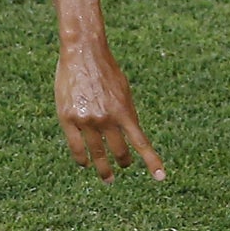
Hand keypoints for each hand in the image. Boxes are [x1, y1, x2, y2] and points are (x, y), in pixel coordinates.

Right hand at [54, 41, 165, 181]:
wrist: (83, 52)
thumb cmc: (106, 70)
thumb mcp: (124, 91)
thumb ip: (126, 113)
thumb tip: (129, 134)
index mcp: (125, 111)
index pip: (141, 143)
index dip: (151, 161)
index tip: (160, 178)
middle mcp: (107, 118)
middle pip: (119, 151)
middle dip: (122, 163)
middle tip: (122, 168)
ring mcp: (87, 120)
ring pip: (97, 154)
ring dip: (103, 168)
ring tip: (107, 178)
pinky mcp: (68, 119)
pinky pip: (76, 147)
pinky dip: (82, 159)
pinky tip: (85, 164)